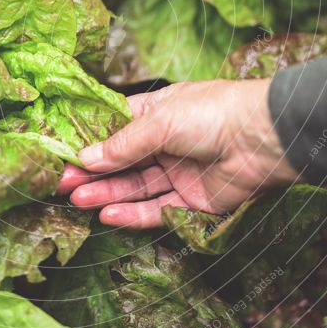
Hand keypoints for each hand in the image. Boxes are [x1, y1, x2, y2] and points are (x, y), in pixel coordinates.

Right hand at [57, 79, 297, 228]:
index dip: (89, 142)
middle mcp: (166, 143)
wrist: (265, 139)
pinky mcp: (192, 201)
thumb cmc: (214, 113)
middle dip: (92, 172)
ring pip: (135, 186)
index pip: (115, 128)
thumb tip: (85, 157)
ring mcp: (178, 172)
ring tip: (77, 199)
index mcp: (159, 113)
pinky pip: (157, 210)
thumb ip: (123, 144)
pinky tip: (107, 214)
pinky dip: (132, 213)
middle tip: (61, 183)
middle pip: (122, 161)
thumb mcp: (161, 121)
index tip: (61, 155)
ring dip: (106, 193)